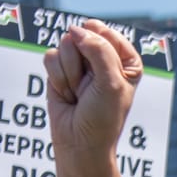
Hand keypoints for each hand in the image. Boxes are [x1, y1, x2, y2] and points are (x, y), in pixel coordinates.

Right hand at [43, 19, 141, 158]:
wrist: (79, 146)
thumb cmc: (103, 118)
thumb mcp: (111, 82)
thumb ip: (98, 49)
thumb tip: (73, 30)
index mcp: (125, 59)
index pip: (108, 34)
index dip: (101, 54)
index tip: (104, 79)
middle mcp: (103, 57)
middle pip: (84, 36)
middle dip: (83, 65)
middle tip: (89, 89)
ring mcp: (79, 62)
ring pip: (65, 45)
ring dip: (70, 73)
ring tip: (78, 94)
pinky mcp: (59, 70)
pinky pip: (50, 57)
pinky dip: (57, 78)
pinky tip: (67, 95)